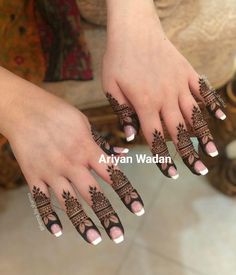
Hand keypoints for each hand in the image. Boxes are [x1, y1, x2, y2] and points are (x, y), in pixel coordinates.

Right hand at [0, 68, 143, 244]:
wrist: (24, 108)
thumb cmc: (57, 112)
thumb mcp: (84, 123)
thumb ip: (102, 143)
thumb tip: (122, 155)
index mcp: (87, 149)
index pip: (112, 175)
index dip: (126, 193)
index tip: (137, 209)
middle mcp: (71, 164)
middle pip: (93, 194)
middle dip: (107, 216)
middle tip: (119, 235)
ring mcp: (51, 171)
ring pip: (69, 202)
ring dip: (82, 222)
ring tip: (95, 238)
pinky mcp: (33, 175)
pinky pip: (41, 200)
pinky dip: (48, 217)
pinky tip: (57, 231)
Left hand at [103, 0, 225, 178]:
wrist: (133, 29)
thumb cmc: (118, 59)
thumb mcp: (111, 87)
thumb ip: (123, 113)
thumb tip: (130, 137)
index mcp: (145, 103)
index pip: (155, 137)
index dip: (163, 158)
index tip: (171, 173)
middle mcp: (166, 97)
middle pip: (179, 131)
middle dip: (188, 153)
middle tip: (199, 170)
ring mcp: (179, 84)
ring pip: (194, 114)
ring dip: (203, 134)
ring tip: (212, 151)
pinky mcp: (187, 72)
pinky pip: (202, 90)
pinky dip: (212, 104)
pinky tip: (219, 117)